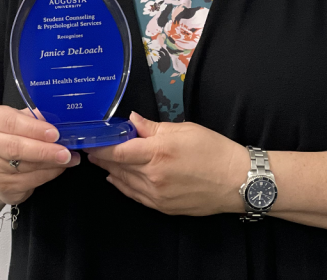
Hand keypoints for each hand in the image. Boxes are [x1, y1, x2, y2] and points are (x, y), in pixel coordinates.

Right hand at [0, 105, 80, 204]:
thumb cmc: (11, 137)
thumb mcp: (22, 120)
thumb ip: (38, 118)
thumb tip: (61, 118)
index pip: (12, 122)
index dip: (35, 129)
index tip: (55, 133)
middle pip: (16, 147)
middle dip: (44, 150)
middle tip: (65, 152)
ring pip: (26, 166)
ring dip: (52, 163)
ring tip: (70, 158)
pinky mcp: (3, 186)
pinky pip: (30, 180)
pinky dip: (49, 174)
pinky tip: (60, 168)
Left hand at [86, 111, 247, 216]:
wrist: (236, 180)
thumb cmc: (213, 149)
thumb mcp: (184, 129)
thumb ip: (153, 127)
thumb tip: (131, 120)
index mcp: (157, 152)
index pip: (117, 151)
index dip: (100, 146)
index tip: (89, 141)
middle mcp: (152, 176)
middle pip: (118, 167)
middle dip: (102, 158)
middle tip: (91, 149)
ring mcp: (156, 195)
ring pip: (124, 182)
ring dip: (110, 171)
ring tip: (101, 162)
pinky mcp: (163, 207)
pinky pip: (135, 196)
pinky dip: (122, 186)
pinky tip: (116, 179)